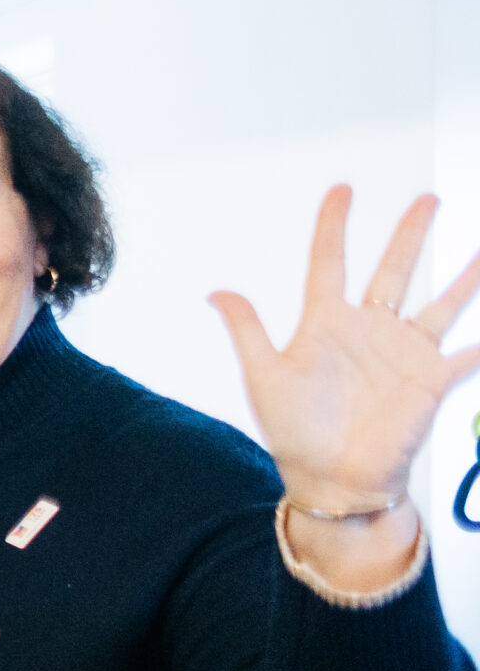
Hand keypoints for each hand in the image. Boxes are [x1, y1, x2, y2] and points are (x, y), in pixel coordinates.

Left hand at [212, 186, 479, 513]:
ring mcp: (404, 353)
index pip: (329, 262)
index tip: (343, 190)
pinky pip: (467, 355)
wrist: (331, 480)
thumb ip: (247, 331)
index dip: (334, 226)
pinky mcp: (432, 381)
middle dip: (410, 234)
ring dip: (464, 277)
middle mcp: (369, 330)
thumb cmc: (293, 431)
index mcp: (325, 323)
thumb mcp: (264, 376)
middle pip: (393, 270)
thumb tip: (214, 292)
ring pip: (440, 302)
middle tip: (429, 199)